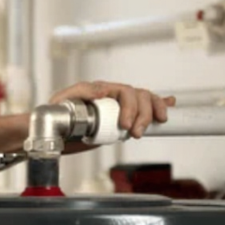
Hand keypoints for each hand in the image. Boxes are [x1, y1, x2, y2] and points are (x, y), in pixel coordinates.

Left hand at [50, 81, 175, 139]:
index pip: (127, 92)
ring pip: (145, 103)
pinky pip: (143, 109)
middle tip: (135, 134)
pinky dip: (160, 104)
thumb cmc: (56, 114)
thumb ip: (81, 91)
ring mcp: (119, 108)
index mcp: (102, 89)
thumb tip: (102, 91)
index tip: (126, 126)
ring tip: (142, 132)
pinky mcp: (121, 120)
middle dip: (143, 116)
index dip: (131, 108)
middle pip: (141, 97)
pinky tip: (171, 104)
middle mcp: (113, 96)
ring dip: (151, 115)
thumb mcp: (62, 100)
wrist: (53, 134)